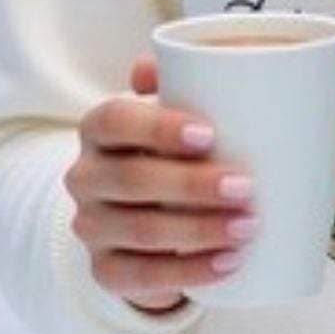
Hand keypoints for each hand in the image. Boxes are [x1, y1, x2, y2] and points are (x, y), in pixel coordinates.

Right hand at [67, 54, 258, 313]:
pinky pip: (141, 277)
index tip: (210, 134)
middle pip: (130, 180)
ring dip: (198, 231)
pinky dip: (190, 273)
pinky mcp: (105, 269)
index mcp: (99, 127)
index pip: (115, 120)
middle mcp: (85, 176)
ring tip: (249, 226)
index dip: (158, 128)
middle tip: (247, 187)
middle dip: (191, 186)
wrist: (152, 212)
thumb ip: (188, 74)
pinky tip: (228, 264)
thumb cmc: (176, 148)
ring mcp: (91, 226)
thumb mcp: (179, 110)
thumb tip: (180, 56)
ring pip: (139, 232)